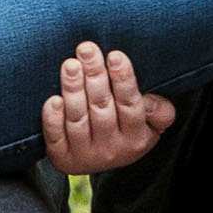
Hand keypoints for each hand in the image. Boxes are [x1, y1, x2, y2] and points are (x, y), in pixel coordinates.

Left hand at [42, 41, 176, 174]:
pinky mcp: (63, 157)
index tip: (115, 55)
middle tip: (87, 49)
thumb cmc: (128, 130)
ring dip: (73, 89)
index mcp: (136, 137)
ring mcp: (85, 154)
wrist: (103, 163)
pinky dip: (53, 119)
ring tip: (70, 65)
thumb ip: (159, 111)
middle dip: (94, 76)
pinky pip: (56, 137)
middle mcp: (111, 148)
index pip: (130, 105)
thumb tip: (149, 98)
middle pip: (101, 107)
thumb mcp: (153, 124)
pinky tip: (54, 100)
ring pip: (77, 119)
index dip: (123, 80)